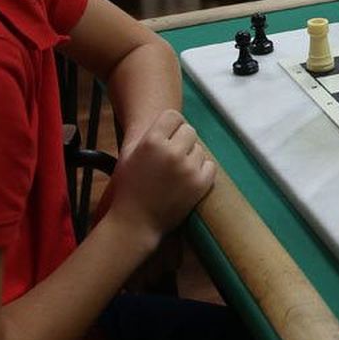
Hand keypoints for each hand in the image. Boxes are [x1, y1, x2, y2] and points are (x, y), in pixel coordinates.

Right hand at [103, 109, 214, 245]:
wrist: (135, 223)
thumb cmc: (129, 188)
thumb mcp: (129, 155)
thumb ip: (148, 135)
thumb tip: (170, 120)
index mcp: (151, 141)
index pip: (174, 116)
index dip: (171, 126)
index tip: (168, 137)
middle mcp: (171, 152)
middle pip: (189, 131)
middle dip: (182, 141)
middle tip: (172, 155)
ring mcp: (188, 168)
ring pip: (200, 149)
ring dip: (191, 157)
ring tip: (176, 171)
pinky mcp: (200, 184)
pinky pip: (209, 165)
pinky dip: (201, 171)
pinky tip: (187, 179)